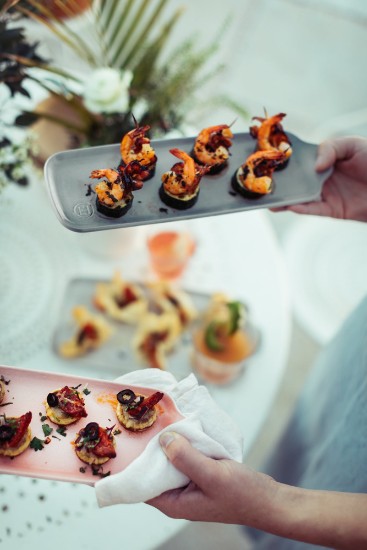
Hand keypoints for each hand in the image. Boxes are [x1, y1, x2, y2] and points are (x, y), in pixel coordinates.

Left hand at [147, 432, 366, 548]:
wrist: (268, 499)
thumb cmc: (242, 494)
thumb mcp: (213, 475)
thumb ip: (187, 458)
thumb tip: (164, 439)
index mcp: (173, 502)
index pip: (140, 484)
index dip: (131, 464)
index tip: (127, 440)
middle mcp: (176, 494)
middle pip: (152, 469)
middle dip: (148, 447)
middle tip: (143, 420)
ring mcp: (187, 483)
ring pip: (168, 459)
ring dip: (166, 441)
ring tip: (159, 418)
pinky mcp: (198, 473)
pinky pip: (183, 455)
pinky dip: (182, 442)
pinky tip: (181, 426)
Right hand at [272, 136, 366, 220]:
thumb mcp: (354, 145)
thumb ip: (331, 148)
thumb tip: (315, 166)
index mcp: (324, 159)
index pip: (299, 160)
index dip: (283, 161)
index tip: (266, 160)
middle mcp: (321, 177)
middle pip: (295, 181)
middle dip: (278, 182)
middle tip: (260, 182)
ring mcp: (325, 194)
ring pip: (299, 198)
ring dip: (283, 199)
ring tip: (267, 198)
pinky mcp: (331, 210)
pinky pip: (312, 210)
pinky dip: (299, 208)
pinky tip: (289, 206)